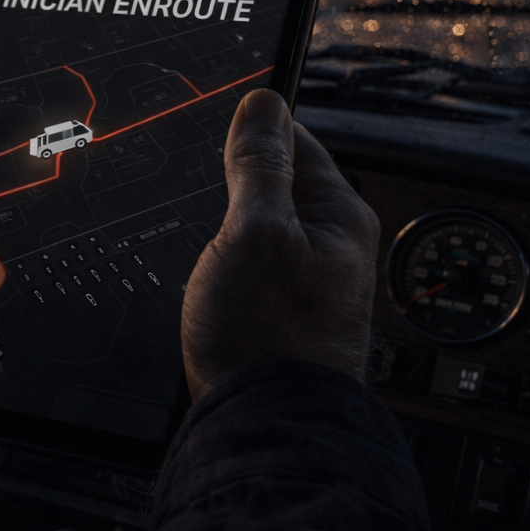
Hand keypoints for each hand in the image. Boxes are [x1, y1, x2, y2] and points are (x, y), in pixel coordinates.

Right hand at [181, 88, 379, 398]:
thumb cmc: (268, 339)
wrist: (263, 429)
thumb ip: (258, 165)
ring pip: (251, 225)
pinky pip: (244, 262)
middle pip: (270, 184)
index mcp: (338, 215)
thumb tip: (263, 101)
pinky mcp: (275, 310)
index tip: (208, 125)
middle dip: (226, 181)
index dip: (247, 129)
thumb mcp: (254, 232)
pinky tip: (197, 270)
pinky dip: (217, 258)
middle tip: (192, 191)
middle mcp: (328, 245)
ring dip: (218, 223)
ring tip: (193, 233)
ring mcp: (302, 280)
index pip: (294, 140)